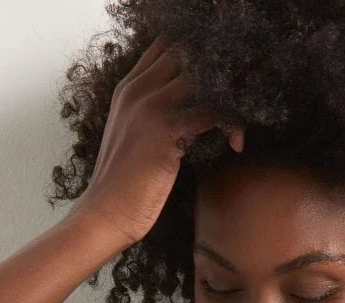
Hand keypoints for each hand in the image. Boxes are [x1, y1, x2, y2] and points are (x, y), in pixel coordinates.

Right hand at [68, 34, 243, 248]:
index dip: (196, 57)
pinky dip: (232, 124)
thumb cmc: (123, 186)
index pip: (165, 46)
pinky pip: (213, 113)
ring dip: (229, 97)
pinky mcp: (166, 131)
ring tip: (238, 120)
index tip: (216, 83)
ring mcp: (150, 108)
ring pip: (204, 79)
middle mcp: (137, 90)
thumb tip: (190, 112)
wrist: (106, 213)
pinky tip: (236, 143)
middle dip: (218, 74)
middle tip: (236, 99)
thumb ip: (152, 115)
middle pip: (187, 54)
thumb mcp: (132, 138)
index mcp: (128, 89)